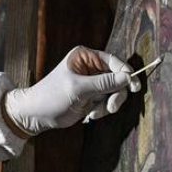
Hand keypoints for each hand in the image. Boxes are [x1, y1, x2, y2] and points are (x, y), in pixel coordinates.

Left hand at [2, 46, 141, 136]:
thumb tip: (127, 77)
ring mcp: (92, 82)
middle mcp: (90, 67)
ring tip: (94, 113)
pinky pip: (107, 102)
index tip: (134, 86)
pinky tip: (89, 115)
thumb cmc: (52, 96)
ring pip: (115, 92)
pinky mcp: (92, 96)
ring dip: (108, 105)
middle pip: (118, 78)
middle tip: (111, 108)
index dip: (126, 73)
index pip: (113, 61)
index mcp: (85, 56)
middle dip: (115, 94)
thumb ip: (104, 83)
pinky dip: (102, 110)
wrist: (37, 115)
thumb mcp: (79, 88)